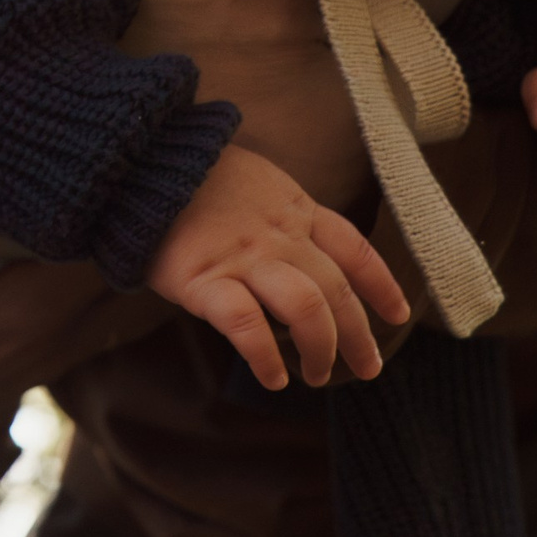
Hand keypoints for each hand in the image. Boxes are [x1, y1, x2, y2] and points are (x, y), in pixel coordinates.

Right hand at [0, 137, 149, 467]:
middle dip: (148, 212)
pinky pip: (105, 314)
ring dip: (138, 248)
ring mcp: (47, 356)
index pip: (113, 244)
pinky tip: (106, 229)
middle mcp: (51, 339)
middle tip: (155, 141)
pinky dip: (117, 275)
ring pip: (132, 300)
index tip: (137, 132)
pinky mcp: (34, 359)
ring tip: (143, 177)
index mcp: (20, 313)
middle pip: (141, 273)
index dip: (131, 189)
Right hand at [143, 144, 407, 390]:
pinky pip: (247, 325)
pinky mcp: (204, 278)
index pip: (354, 249)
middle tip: (366, 368)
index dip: (382, 285)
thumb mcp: (252, 179)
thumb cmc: (188, 173)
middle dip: (358, 336)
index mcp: (294, 207)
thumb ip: (277, 212)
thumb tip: (293, 247)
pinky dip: (265, 356)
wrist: (138, 158)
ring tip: (318, 375)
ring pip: (306, 308)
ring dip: (321, 349)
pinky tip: (273, 378)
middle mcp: (279, 234)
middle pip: (337, 290)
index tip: (398, 314)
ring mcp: (243, 256)